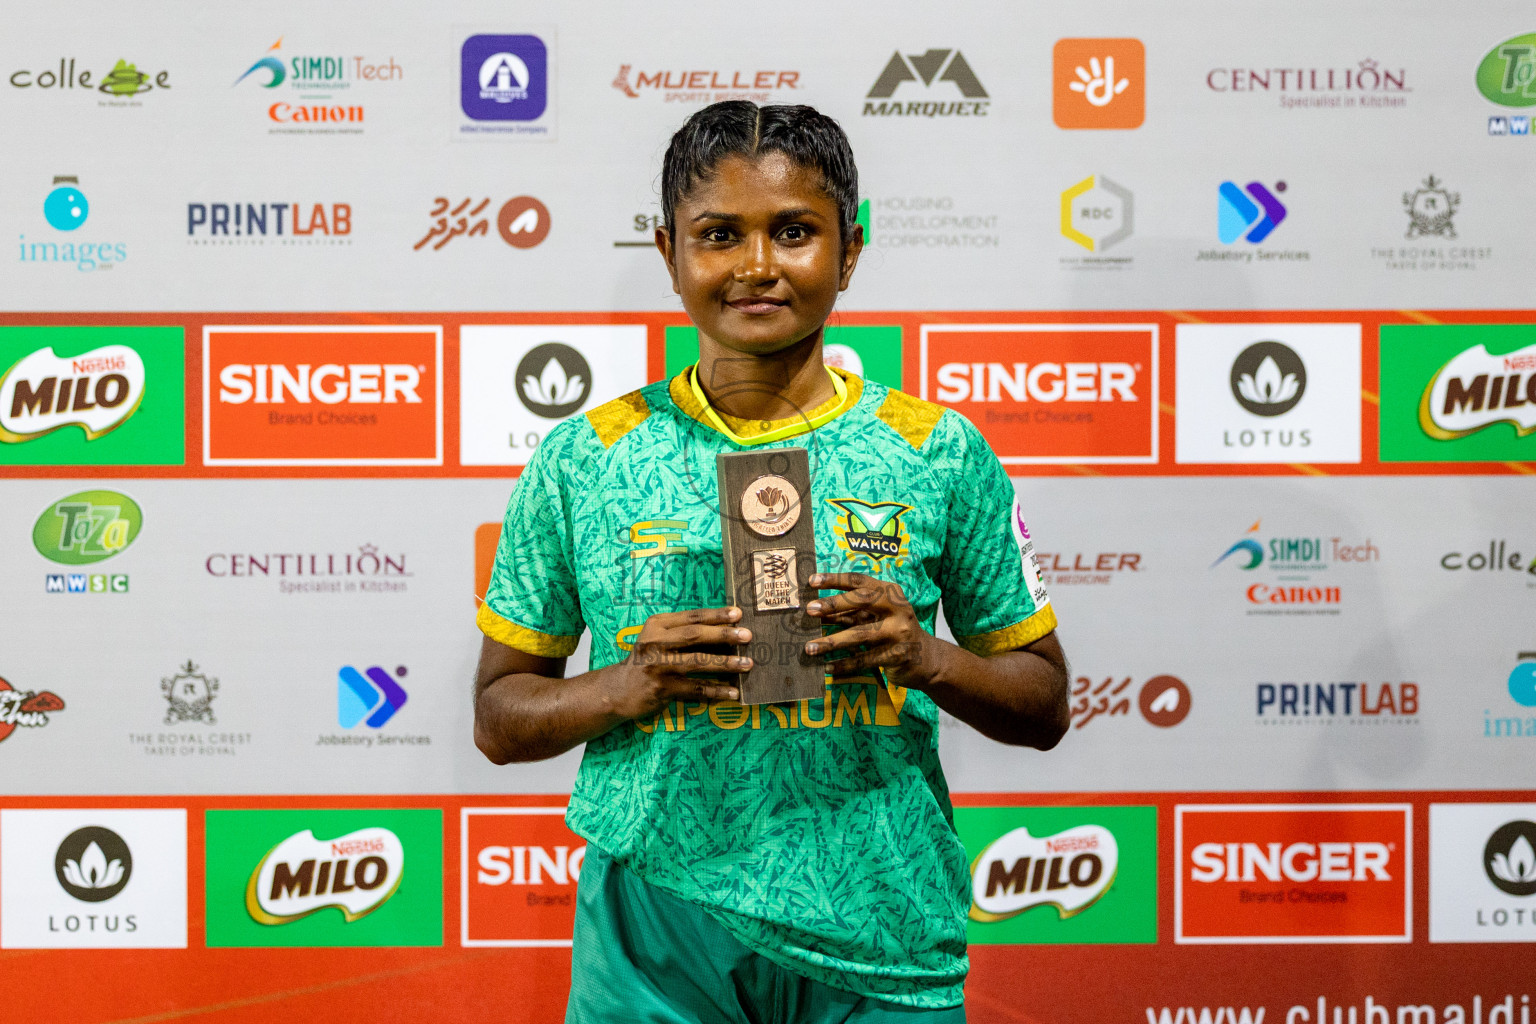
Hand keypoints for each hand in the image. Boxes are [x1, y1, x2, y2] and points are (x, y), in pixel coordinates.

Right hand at [602, 606, 749, 719]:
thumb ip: (682, 632)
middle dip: (723, 635)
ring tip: (747, 664)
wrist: (619, 689)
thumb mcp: (657, 638)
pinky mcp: (661, 689)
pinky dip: (716, 691)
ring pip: (697, 663)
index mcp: (657, 625)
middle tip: (747, 636)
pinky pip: (695, 689)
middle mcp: (655, 643)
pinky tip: (733, 692)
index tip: (738, 613)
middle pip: (694, 636)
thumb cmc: (647, 660)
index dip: (715, 615)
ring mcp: (657, 666)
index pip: (690, 617)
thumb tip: (725, 631)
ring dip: (725, 663)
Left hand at [803, 573, 941, 688]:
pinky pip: (864, 660)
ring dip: (831, 642)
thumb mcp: (875, 615)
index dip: (835, 579)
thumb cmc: (893, 631)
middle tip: (810, 610)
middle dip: (834, 605)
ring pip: (859, 634)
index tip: (812, 581)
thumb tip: (817, 611)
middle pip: (862, 601)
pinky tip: (827, 667)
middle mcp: (897, 608)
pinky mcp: (897, 656)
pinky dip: (844, 664)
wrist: (927, 659)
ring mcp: (899, 632)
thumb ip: (850, 611)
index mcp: (890, 592)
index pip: (860, 581)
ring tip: (809, 648)